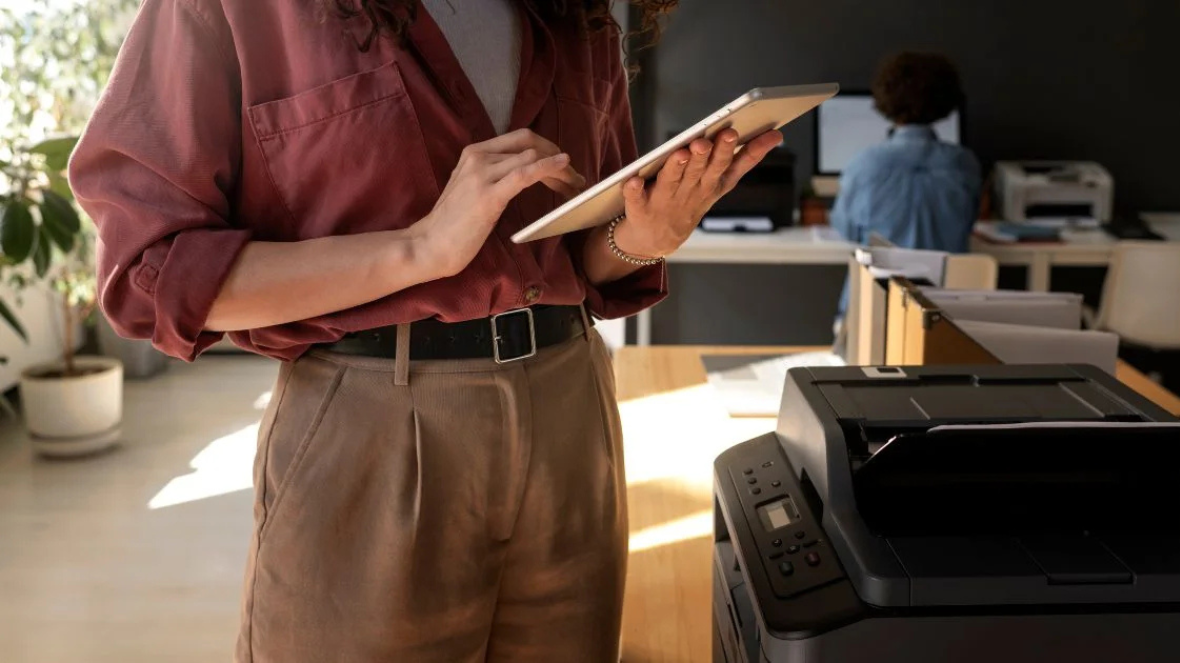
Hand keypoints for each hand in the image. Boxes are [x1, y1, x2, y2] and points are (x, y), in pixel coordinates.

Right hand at [412, 129, 585, 277]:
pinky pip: (525, 173)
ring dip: (560, 171)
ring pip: (531, 158)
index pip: (519, 139)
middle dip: (557, 157)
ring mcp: (482, 174)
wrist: (429, 245)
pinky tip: (564, 166)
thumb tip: (524, 170)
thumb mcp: (473, 188)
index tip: (563, 167)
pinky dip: (548, 167)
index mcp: (474, 153)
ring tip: (575, 185)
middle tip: (576, 178)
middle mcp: (478, 157)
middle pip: (529, 144)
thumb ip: (494, 174)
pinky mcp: (489, 195)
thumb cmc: (453, 224)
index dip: (547, 148)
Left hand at [614, 128, 783, 257]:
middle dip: (711, 154)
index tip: (738, 133)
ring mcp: (665, 202)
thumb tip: (775, 134)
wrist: (655, 241)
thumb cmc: (689, 201)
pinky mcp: (640, 209)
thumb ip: (744, 159)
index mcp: (710, 185)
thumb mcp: (720, 184)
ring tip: (685, 150)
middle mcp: (690, 193)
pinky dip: (634, 190)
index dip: (735, 152)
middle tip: (720, 135)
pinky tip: (633, 180)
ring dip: (678, 166)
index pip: (727, 166)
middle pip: (702, 170)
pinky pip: (636, 199)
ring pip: (673, 180)